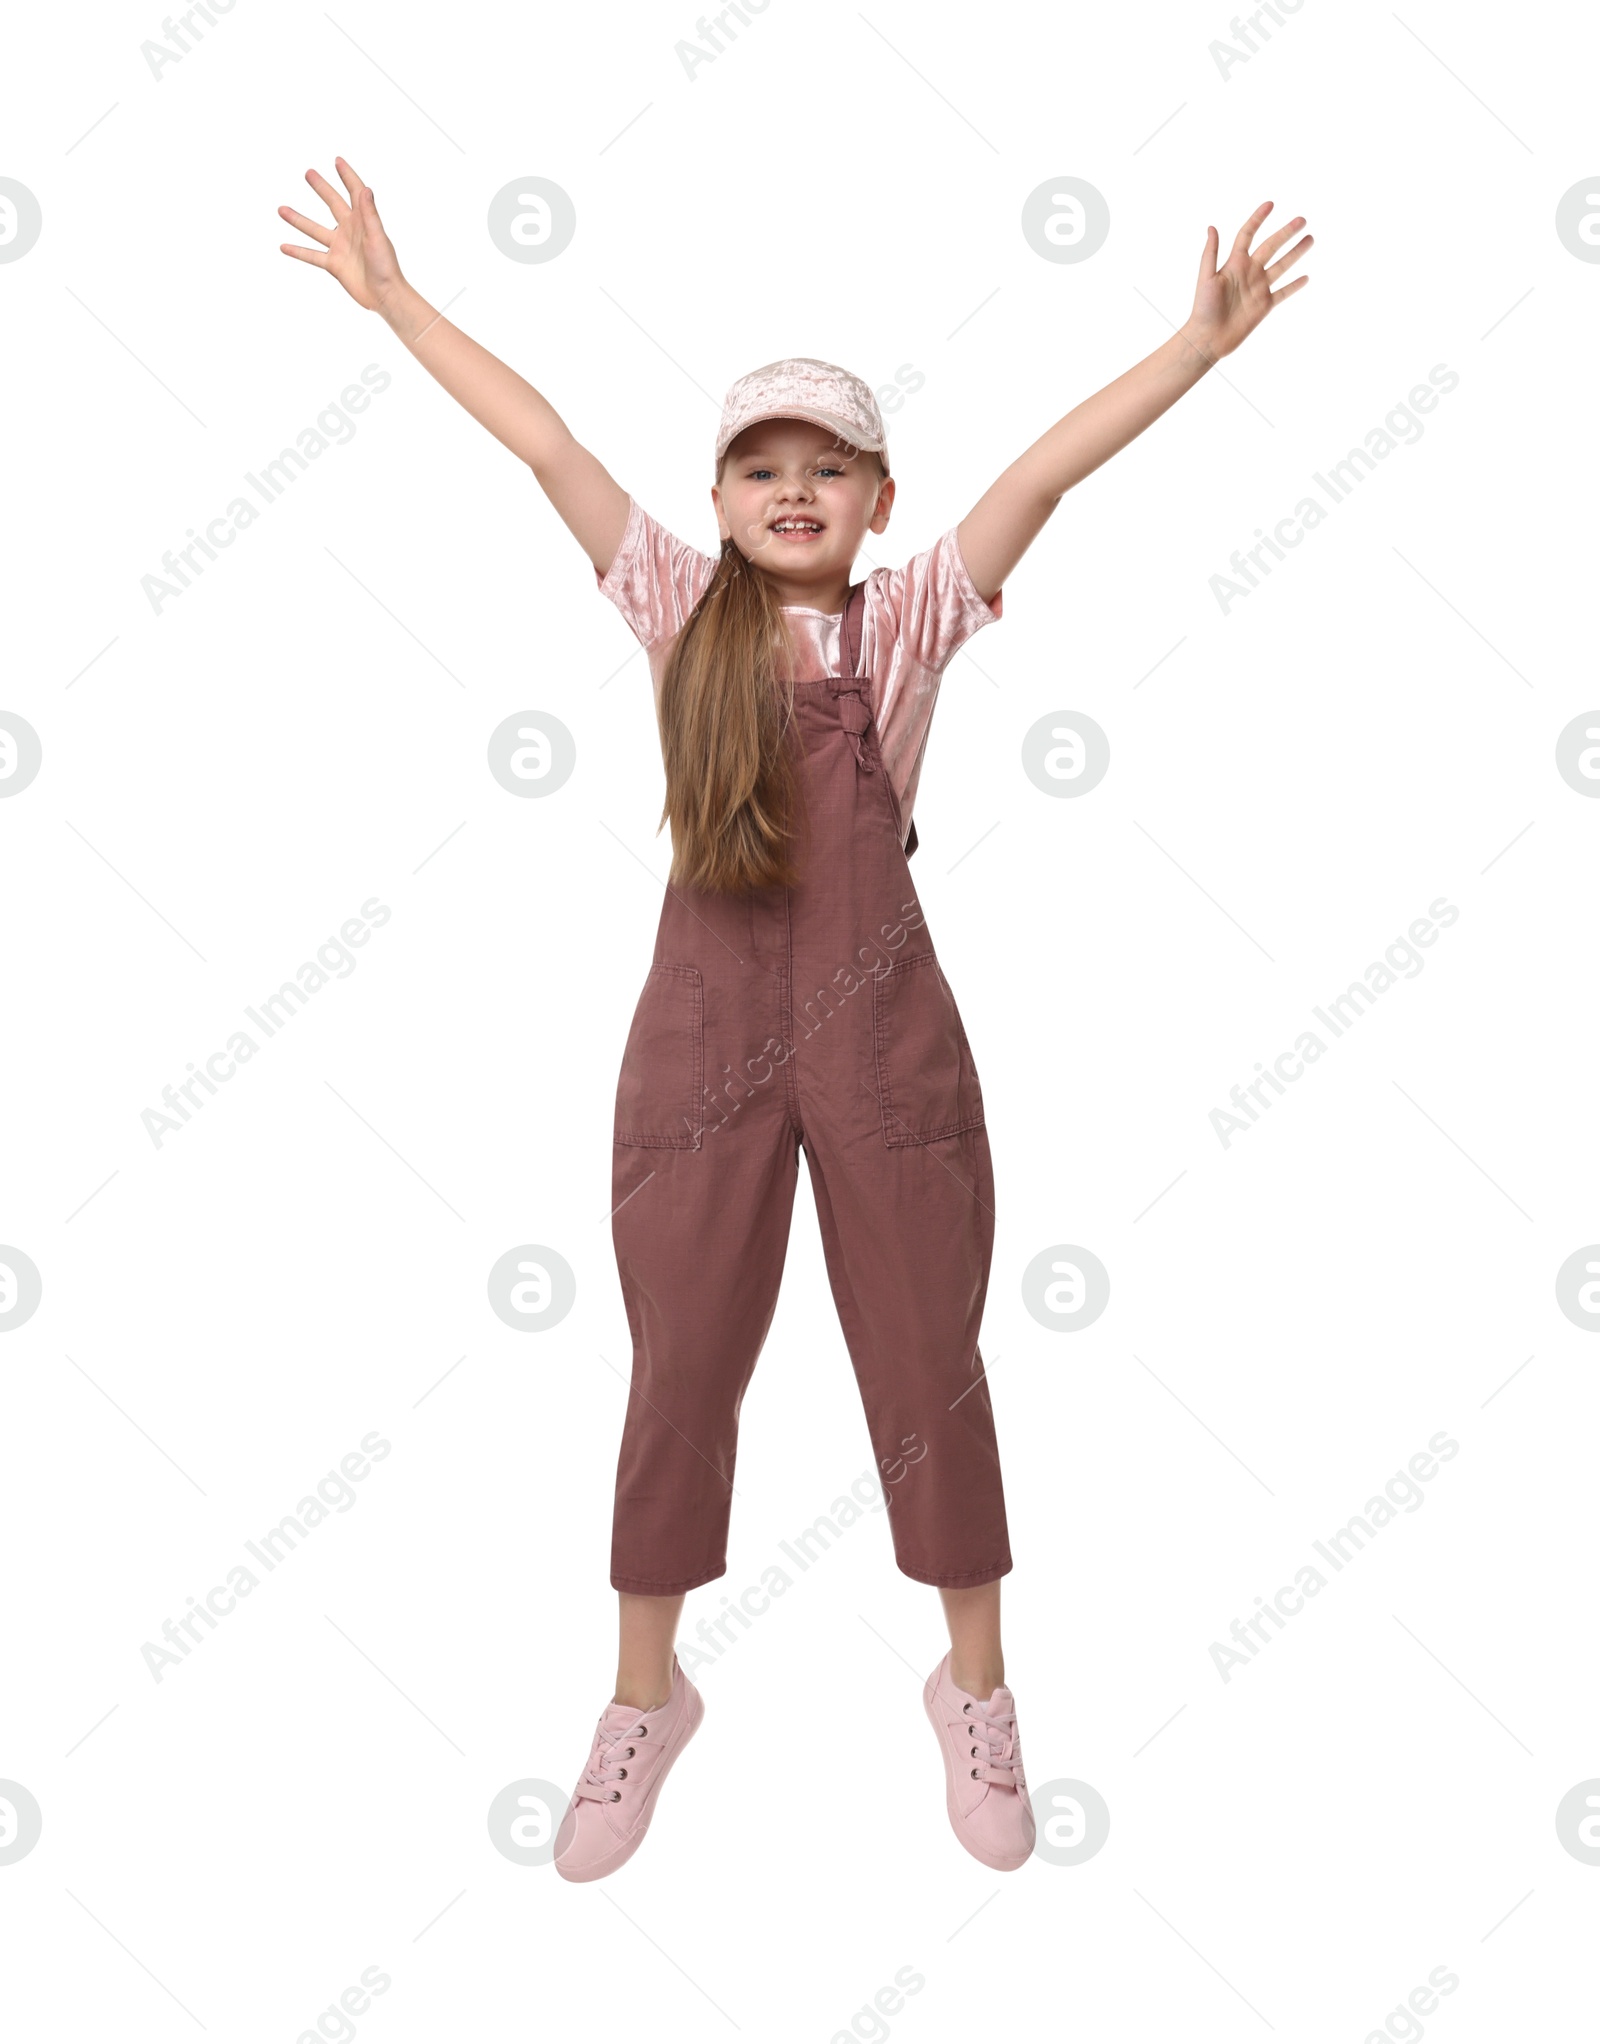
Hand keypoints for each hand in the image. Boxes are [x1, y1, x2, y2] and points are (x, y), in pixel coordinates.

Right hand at [278, 157, 402, 313]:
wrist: (384, 295)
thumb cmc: (386, 266)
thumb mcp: (377, 236)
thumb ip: (370, 213)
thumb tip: (365, 188)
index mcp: (362, 220)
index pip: (354, 191)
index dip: (347, 176)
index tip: (337, 161)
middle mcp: (349, 230)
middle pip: (332, 203)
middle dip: (321, 188)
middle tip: (308, 173)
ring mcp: (340, 247)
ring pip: (314, 230)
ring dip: (298, 220)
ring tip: (281, 209)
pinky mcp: (334, 264)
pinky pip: (311, 256)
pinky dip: (298, 251)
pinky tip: (283, 246)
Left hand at [1183, 200, 1310, 364]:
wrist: (1208, 338)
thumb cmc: (1203, 308)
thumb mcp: (1206, 278)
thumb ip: (1210, 253)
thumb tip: (1212, 227)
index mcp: (1235, 263)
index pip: (1248, 234)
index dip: (1258, 218)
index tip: (1271, 204)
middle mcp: (1249, 272)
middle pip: (1271, 246)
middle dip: (1286, 232)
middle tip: (1302, 219)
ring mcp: (1259, 288)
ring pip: (1282, 265)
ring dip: (1296, 252)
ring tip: (1310, 239)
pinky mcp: (1265, 305)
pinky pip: (1283, 292)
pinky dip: (1295, 285)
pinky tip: (1306, 277)